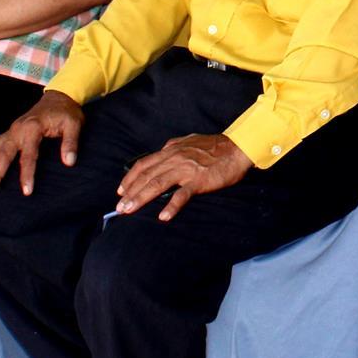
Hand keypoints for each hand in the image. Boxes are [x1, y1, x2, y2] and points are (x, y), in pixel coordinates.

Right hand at [0, 92, 84, 195]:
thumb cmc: (67, 112)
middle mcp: (18, 129)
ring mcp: (12, 130)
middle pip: (4, 154)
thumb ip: (71, 143)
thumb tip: (69, 162)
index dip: (27, 174)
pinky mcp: (10, 132)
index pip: (29, 155)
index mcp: (33, 128)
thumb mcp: (74, 124)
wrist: (59, 97)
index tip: (26, 191)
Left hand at [115, 133, 252, 219]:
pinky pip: (182, 195)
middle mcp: (174, 158)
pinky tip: (163, 216)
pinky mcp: (199, 180)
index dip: (130, 178)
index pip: (144, 164)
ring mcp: (186, 169)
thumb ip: (175, 147)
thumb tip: (162, 151)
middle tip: (119, 208)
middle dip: (130, 192)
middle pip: (146, 176)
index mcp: (171, 150)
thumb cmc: (216, 146)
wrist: (238, 148)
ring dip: (141, 198)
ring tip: (129, 210)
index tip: (121, 191)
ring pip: (157, 184)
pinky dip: (171, 206)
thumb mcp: (190, 140)